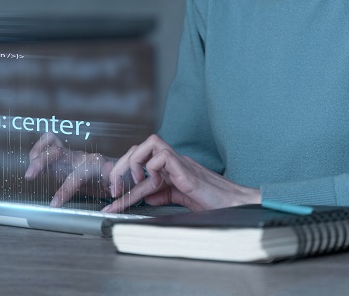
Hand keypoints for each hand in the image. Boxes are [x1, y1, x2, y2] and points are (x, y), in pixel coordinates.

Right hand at [23, 132, 116, 206]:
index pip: (75, 175)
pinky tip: (34, 163)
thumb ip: (113, 184)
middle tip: (29, 176)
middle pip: (58, 153)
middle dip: (42, 162)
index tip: (54, 204)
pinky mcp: (63, 156)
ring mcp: (71, 155)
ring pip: (51, 145)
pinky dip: (39, 151)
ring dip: (38, 155)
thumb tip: (111, 185)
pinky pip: (49, 144)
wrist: (115, 170)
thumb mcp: (116, 185)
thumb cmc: (114, 180)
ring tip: (30, 171)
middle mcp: (80, 157)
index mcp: (94, 164)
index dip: (64, 190)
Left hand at [102, 134, 260, 212]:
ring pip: (150, 143)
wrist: (237, 205)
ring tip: (134, 184)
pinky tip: (156, 185)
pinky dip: (152, 170)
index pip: (140, 164)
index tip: (111, 203)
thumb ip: (164, 195)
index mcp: (171, 168)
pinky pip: (162, 156)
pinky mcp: (186, 169)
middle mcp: (174, 161)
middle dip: (121, 166)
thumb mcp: (181, 199)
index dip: (122, 181)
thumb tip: (148, 197)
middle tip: (114, 190)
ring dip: (134, 163)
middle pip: (140, 148)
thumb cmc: (214, 203)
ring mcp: (180, 162)